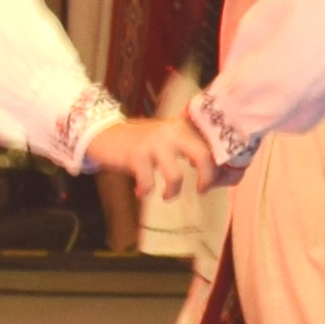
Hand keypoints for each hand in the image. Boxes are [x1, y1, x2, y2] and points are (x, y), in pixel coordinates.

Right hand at [86, 114, 211, 201]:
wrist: (105, 134)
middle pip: (202, 155)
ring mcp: (154, 142)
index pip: (211, 145)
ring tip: (167, 196)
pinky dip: (145, 191)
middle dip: (207, 178)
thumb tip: (216, 174)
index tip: (219, 182)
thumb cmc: (142, 142)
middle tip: (202, 190)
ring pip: (175, 175)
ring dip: (172, 191)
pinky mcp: (137, 154)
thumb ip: (189, 149)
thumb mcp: (169, 139)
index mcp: (183, 127)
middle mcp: (172, 131)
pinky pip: (148, 182)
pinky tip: (141, 192)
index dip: (220, 167)